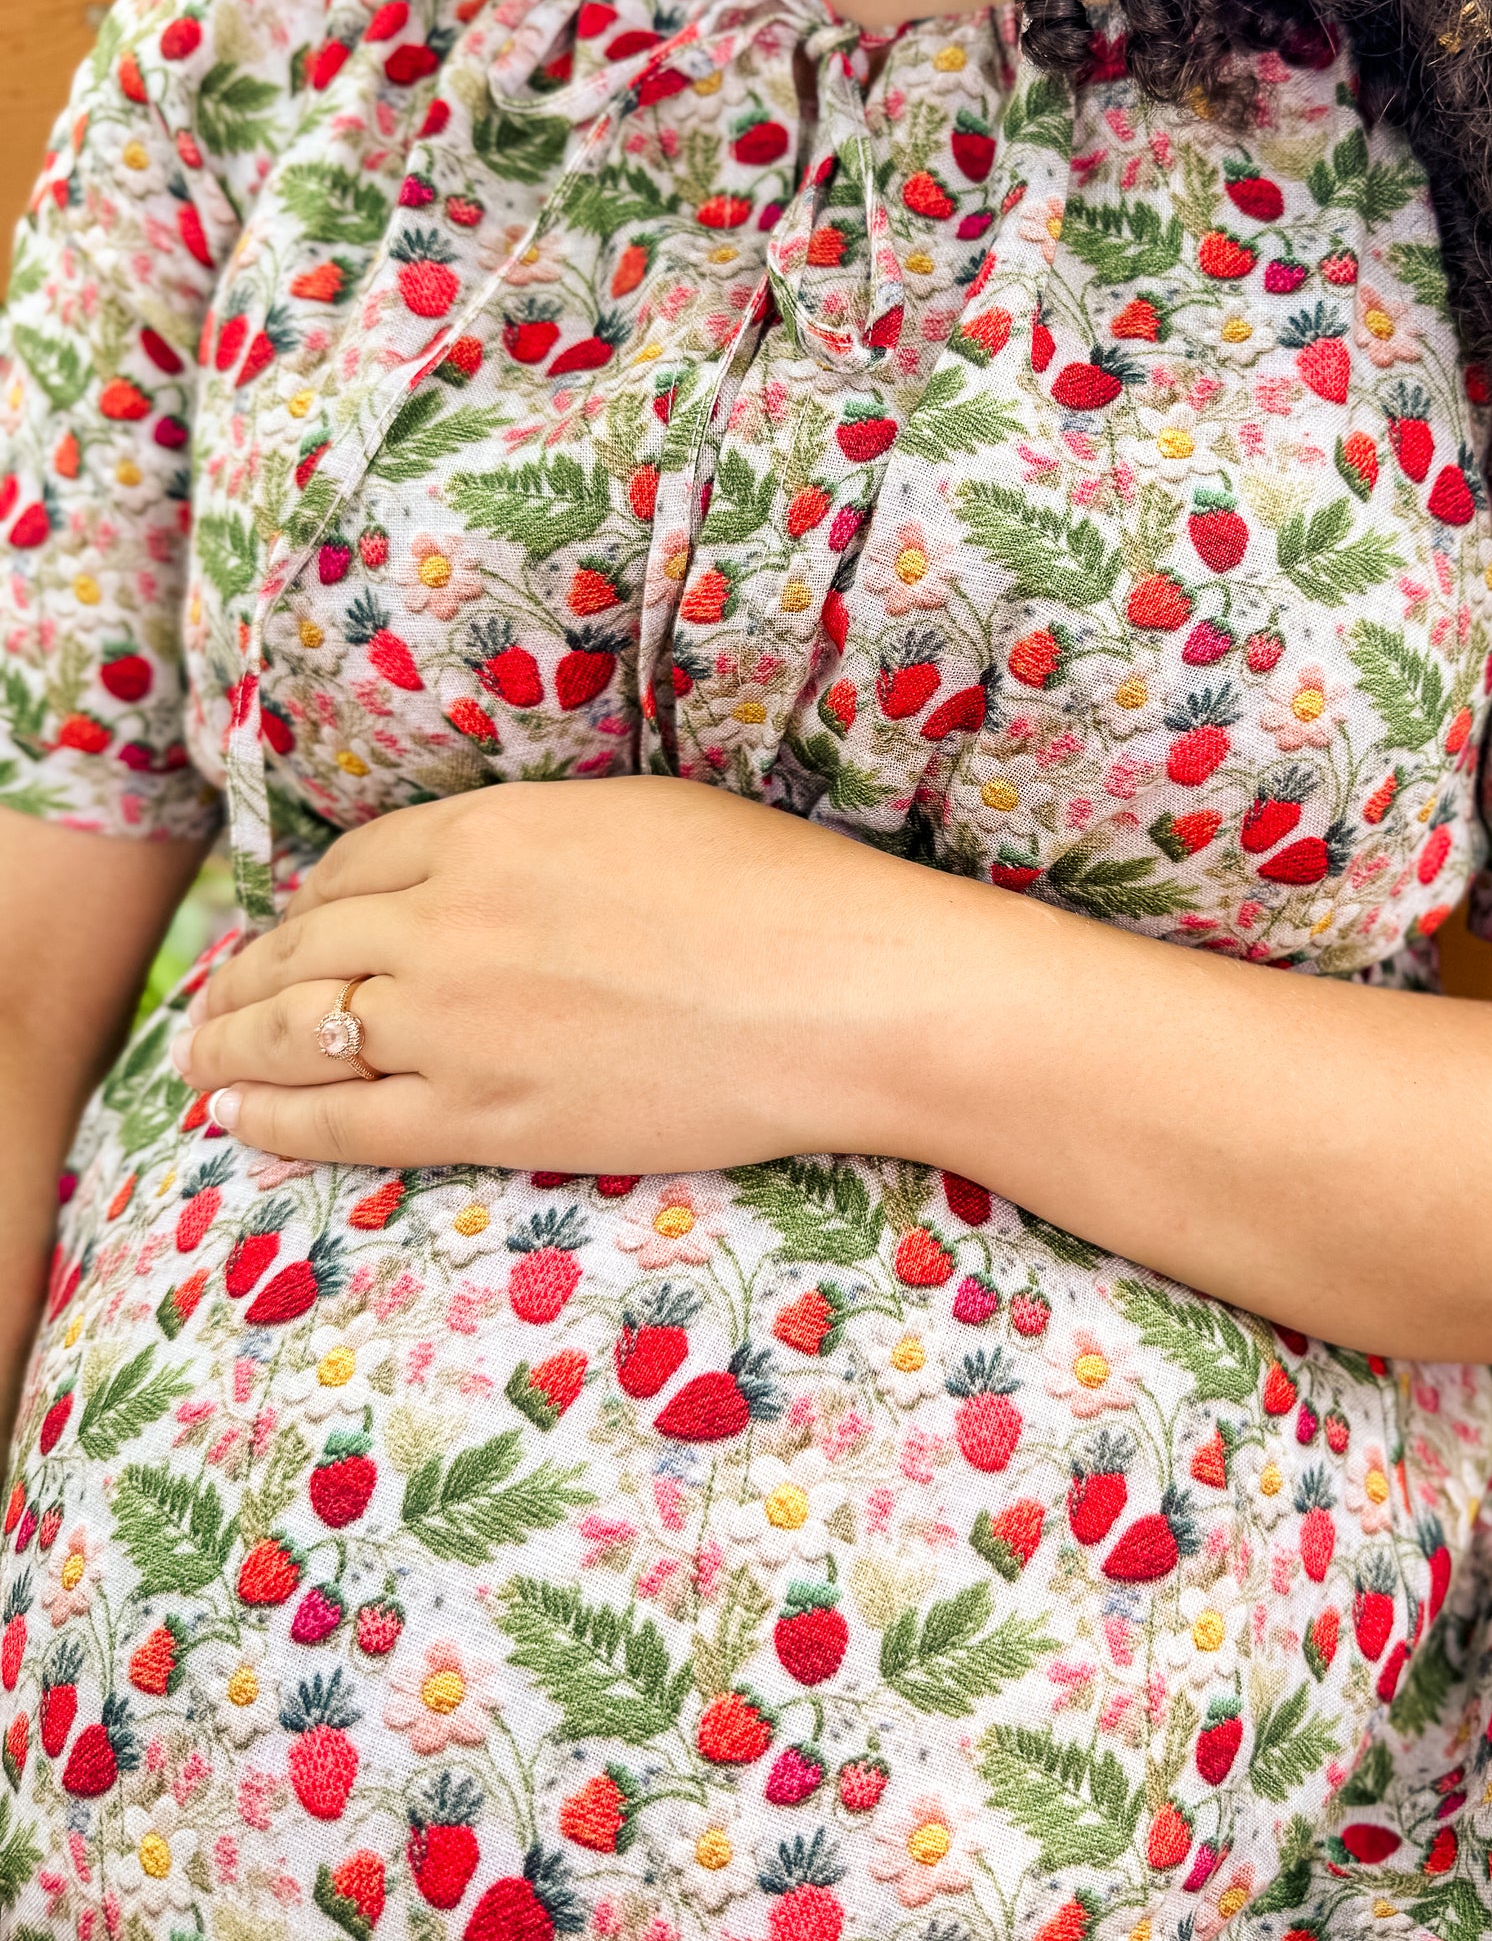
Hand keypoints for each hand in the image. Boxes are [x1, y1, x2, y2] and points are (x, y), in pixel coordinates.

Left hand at [173, 776, 927, 1174]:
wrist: (844, 996)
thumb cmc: (779, 895)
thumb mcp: (641, 816)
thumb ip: (537, 838)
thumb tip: (481, 862)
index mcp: (491, 831)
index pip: (354, 865)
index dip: (309, 900)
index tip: (294, 926)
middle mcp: (450, 921)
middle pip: (306, 947)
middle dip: (246, 975)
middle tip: (216, 1000)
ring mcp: (460, 1025)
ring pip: (301, 1032)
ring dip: (233, 1046)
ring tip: (198, 1061)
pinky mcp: (488, 1119)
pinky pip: (344, 1124)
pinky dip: (275, 1121)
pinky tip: (238, 1121)